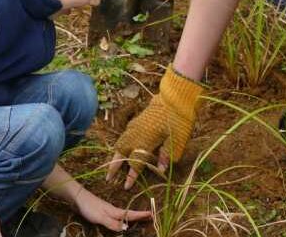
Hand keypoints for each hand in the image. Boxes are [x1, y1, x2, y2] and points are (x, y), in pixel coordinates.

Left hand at [73, 188, 151, 230]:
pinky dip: (124, 218)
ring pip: (124, 215)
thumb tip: (126, 228)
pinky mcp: (102, 212)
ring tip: (141, 219)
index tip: (153, 214)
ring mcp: (108, 210)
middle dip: (140, 216)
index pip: (131, 214)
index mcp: (115, 211)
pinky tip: (122, 220)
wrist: (77, 197)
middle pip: (130, 214)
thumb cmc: (89, 206)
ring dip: (133, 217)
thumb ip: (112, 223)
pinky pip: (117, 216)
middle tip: (151, 217)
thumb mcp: (101, 217)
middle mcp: (113, 210)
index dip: (142, 215)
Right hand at [107, 65, 203, 189]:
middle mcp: (135, 136)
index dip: (131, 177)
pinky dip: (120, 145)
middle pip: (120, 154)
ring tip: (112, 165)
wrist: (173, 99)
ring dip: (115, 155)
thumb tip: (160, 170)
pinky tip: (121, 147)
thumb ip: (166, 155)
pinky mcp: (135, 122)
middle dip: (114, 167)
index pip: (135, 164)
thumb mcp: (176, 141)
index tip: (125, 187)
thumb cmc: (178, 121)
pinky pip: (123, 136)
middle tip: (108, 178)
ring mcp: (133, 128)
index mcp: (145, 143)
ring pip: (119, 144)